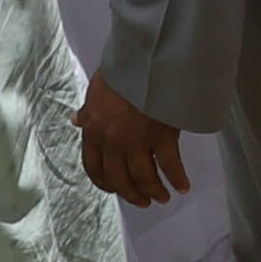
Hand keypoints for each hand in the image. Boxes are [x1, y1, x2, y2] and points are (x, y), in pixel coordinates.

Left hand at [78, 79, 189, 205]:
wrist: (147, 60)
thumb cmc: (123, 71)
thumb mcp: (97, 89)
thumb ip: (88, 110)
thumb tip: (76, 120)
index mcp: (95, 132)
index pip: (95, 168)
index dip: (106, 184)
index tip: (117, 189)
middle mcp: (113, 143)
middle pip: (120, 179)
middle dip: (132, 194)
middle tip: (144, 201)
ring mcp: (137, 142)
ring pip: (143, 177)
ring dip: (154, 191)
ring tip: (163, 197)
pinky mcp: (162, 137)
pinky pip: (170, 165)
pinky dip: (177, 178)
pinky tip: (184, 186)